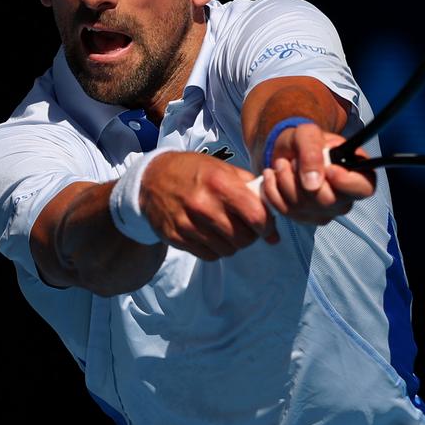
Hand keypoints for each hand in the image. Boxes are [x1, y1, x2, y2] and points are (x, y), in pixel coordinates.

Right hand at [140, 152, 279, 260]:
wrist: (151, 178)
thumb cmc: (193, 171)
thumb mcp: (222, 168)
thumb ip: (249, 189)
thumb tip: (273, 217)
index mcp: (219, 183)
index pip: (256, 216)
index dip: (267, 226)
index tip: (267, 228)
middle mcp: (203, 205)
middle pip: (243, 238)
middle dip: (250, 236)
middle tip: (246, 229)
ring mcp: (187, 223)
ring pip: (227, 250)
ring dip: (232, 244)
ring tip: (227, 231)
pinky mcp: (176, 237)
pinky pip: (208, 255)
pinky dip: (215, 249)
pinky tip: (211, 235)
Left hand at [259, 122, 375, 224]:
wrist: (288, 152)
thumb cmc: (306, 141)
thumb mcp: (308, 134)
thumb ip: (313, 152)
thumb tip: (313, 184)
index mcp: (358, 174)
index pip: (363, 188)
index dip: (347, 182)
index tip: (329, 168)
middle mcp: (345, 199)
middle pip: (327, 201)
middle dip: (302, 177)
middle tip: (293, 161)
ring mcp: (324, 212)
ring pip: (302, 206)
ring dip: (284, 180)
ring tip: (281, 163)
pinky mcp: (303, 218)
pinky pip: (284, 210)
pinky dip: (272, 190)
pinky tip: (272, 176)